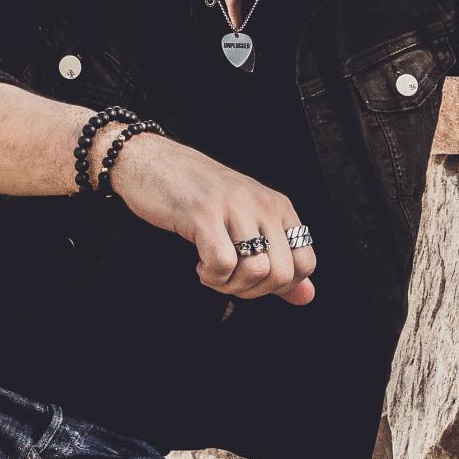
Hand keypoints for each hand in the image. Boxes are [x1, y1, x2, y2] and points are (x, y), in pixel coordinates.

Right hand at [105, 132, 317, 304]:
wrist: (151, 161)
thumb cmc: (197, 196)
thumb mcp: (246, 224)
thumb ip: (278, 261)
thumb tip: (307, 298)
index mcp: (278, 206)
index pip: (306, 263)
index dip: (280, 286)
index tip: (251, 277)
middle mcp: (263, 203)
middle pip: (282, 274)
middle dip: (253, 291)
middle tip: (228, 278)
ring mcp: (234, 207)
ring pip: (256, 271)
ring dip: (230, 285)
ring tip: (212, 270)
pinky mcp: (203, 214)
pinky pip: (222, 265)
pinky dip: (211, 277)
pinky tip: (199, 264)